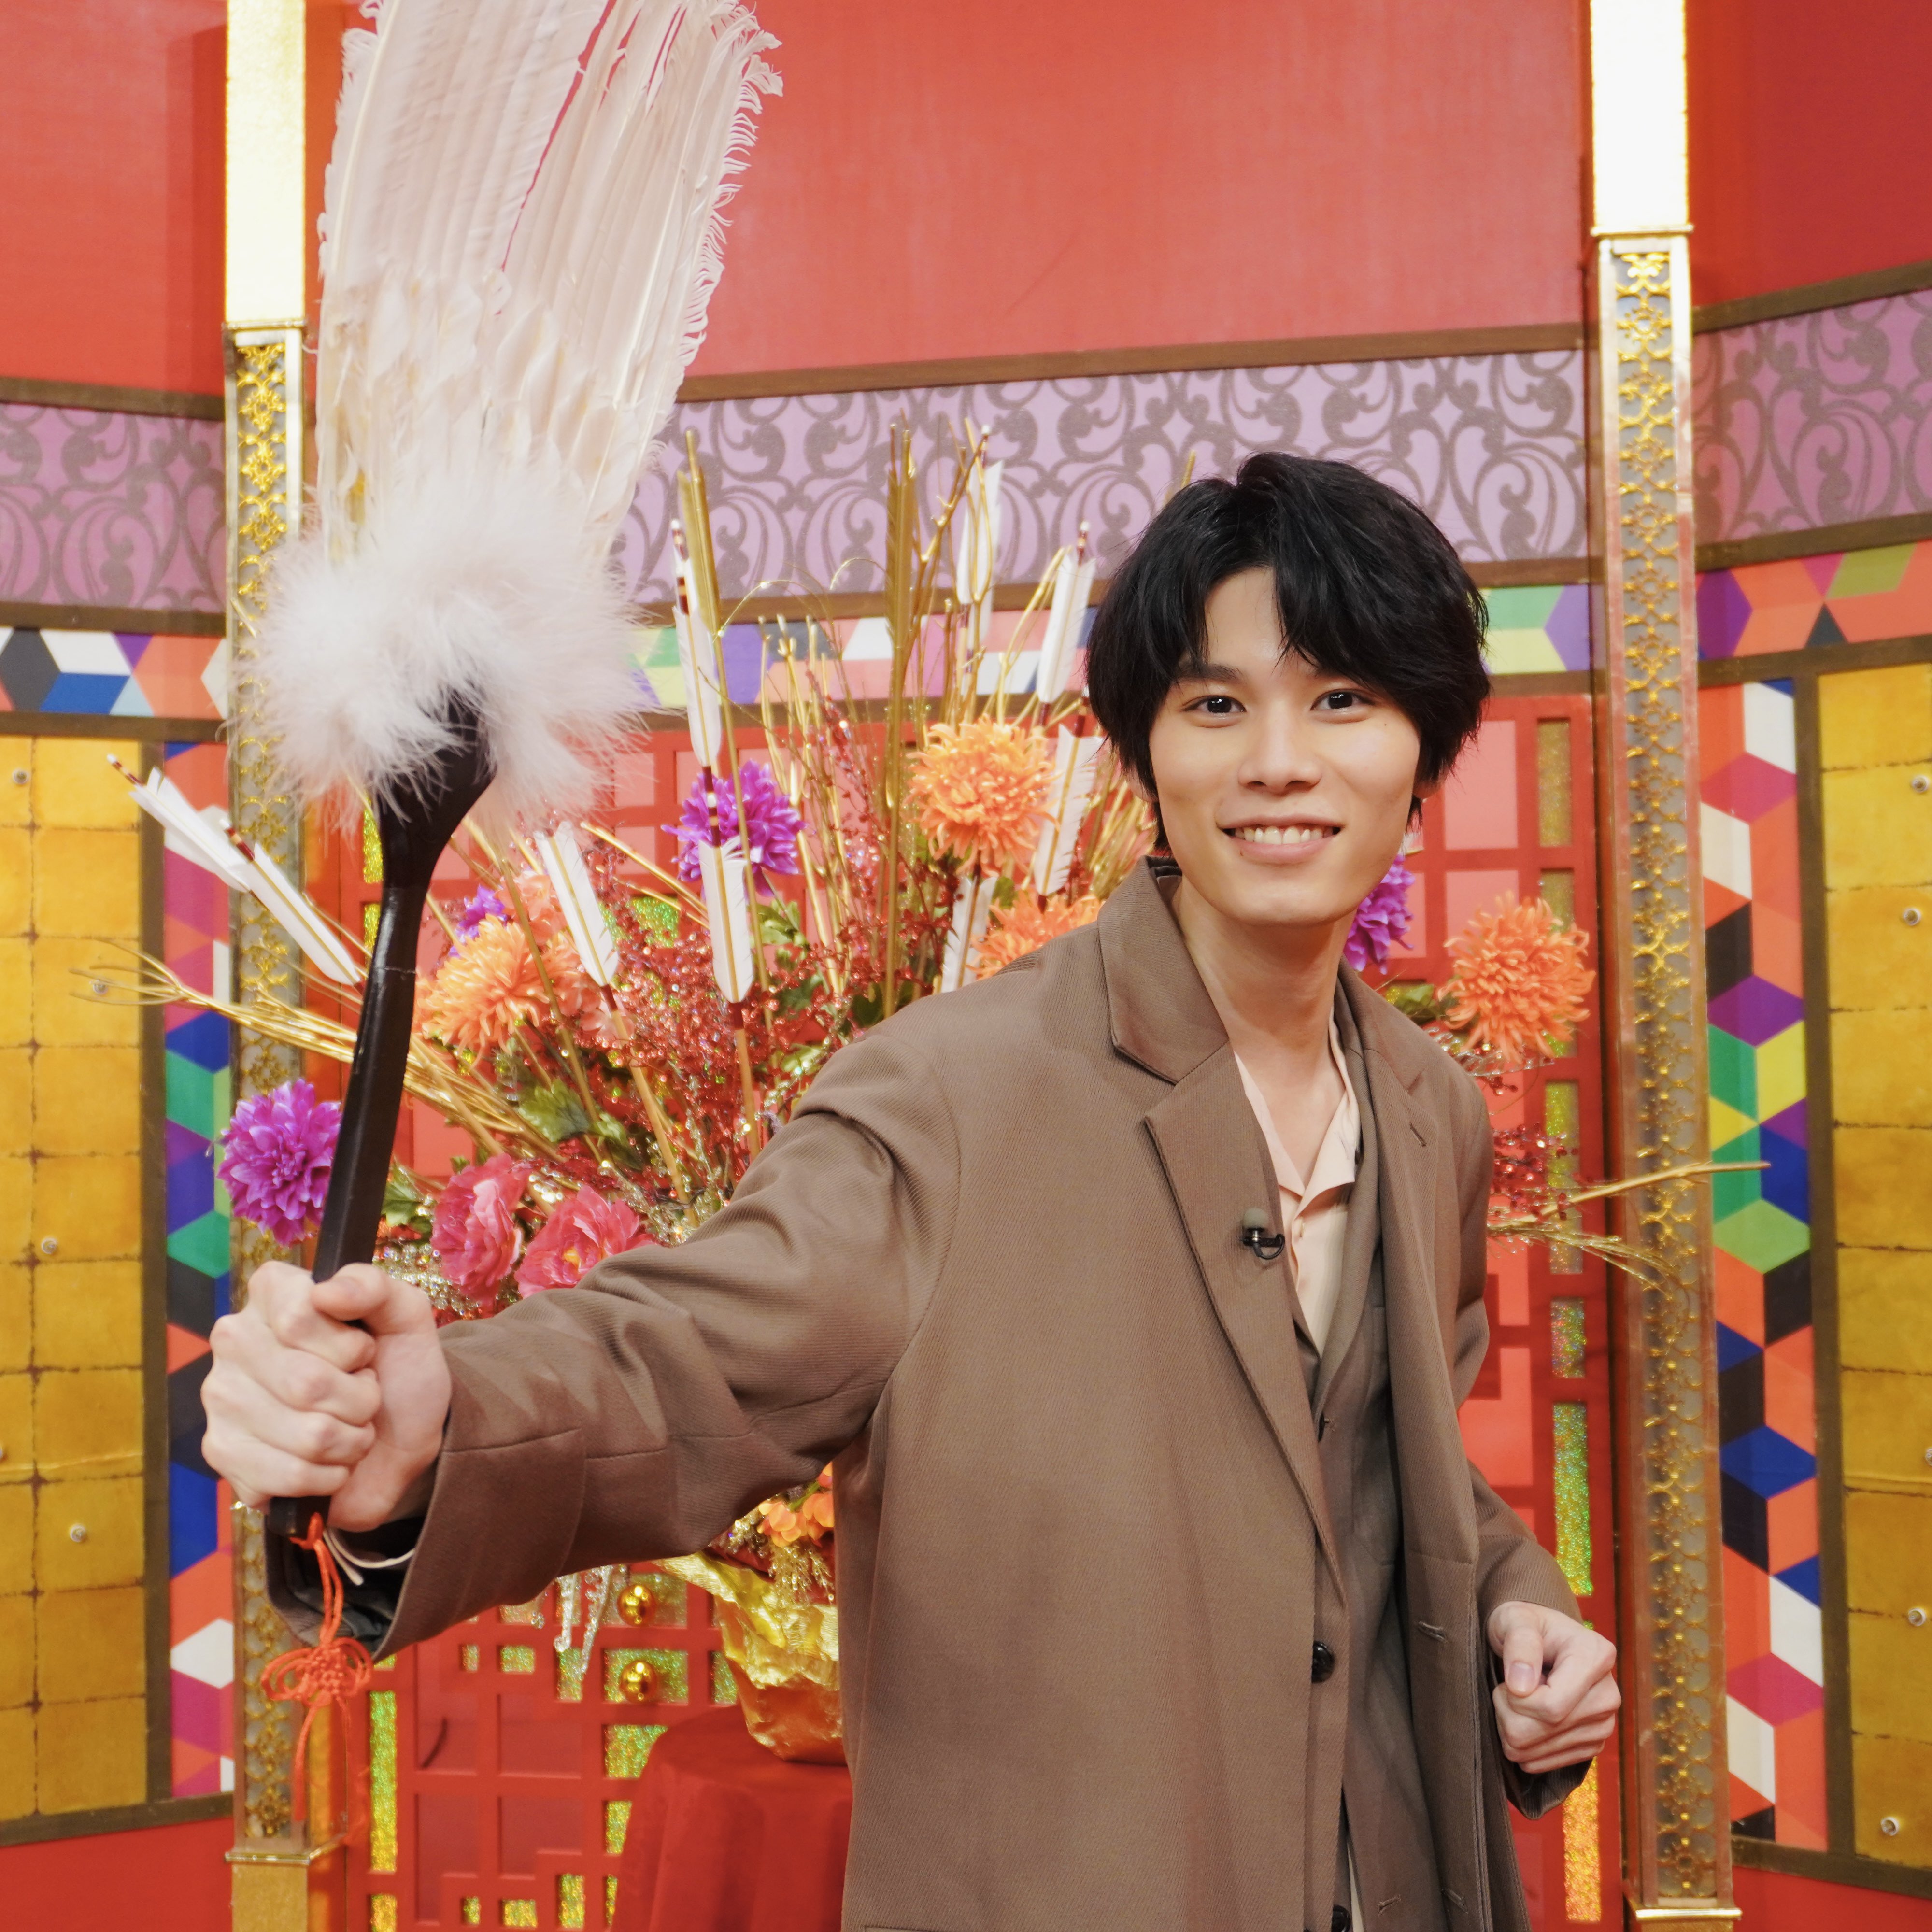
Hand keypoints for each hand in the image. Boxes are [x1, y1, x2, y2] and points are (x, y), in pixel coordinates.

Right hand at [203, 1262, 451, 1533]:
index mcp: (272, 1293)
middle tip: (365, 1395)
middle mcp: (234, 1340)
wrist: (400, 1440)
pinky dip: (330, 1474)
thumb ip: (375, 1288)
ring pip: (306, 1434)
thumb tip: (324, 1292)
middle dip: (360, 1399)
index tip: (364, 1350)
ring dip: (350, 1439)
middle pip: (305, 1383)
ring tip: (350, 1426)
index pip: (297, 1318)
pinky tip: (328, 1460)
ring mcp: (221, 1399)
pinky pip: (289, 1475)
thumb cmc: (398, 1370)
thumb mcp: (406, 1317)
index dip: (349, 1346)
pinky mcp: (221, 1454)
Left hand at [1487, 1601, 1619, 1774]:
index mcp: (1596, 1656)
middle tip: (1506, 1688)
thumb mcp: (1514, 1620)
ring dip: (1510, 1728)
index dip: (1516, 1700)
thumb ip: (1518, 1644)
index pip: (1551, 1706)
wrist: (1540, 1642)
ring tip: (1518, 1699)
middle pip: (1545, 1729)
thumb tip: (1520, 1687)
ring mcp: (1604, 1724)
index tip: (1507, 1681)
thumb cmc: (1524, 1625)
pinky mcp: (1592, 1746)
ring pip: (1536, 1751)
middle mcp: (1608, 1694)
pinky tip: (1527, 1718)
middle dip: (1508, 1713)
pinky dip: (1522, 1745)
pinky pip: (1541, 1764)